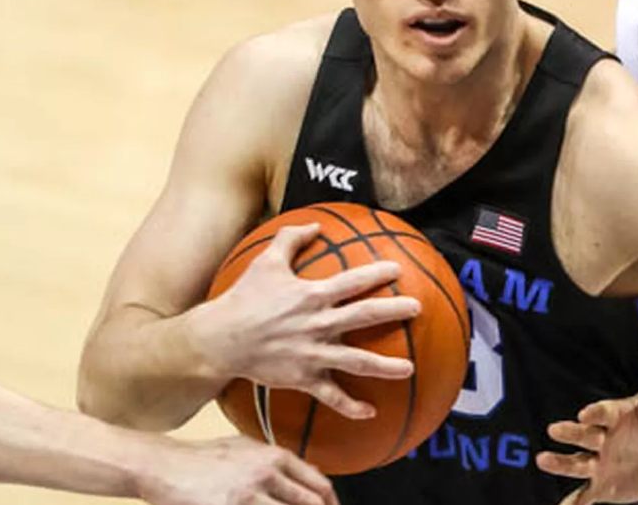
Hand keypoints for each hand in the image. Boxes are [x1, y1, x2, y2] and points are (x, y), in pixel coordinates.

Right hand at [138, 435, 337, 504]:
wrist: (164, 465)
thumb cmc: (201, 457)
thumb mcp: (246, 448)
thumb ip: (278, 462)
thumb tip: (311, 473)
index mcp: (275, 456)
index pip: (319, 484)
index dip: (331, 504)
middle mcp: (267, 473)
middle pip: (311, 504)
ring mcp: (249, 494)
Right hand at [191, 224, 421, 418]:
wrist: (220, 339)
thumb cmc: (243, 299)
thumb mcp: (266, 262)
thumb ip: (290, 239)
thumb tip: (315, 224)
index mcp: (312, 295)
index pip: (353, 281)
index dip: (377, 274)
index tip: (399, 270)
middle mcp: (318, 323)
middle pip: (365, 315)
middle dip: (394, 310)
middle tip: (417, 308)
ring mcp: (313, 353)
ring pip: (357, 361)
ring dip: (385, 367)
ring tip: (410, 369)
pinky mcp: (303, 377)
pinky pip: (331, 395)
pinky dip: (351, 406)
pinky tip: (371, 412)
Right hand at [537, 363, 637, 504]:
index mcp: (616, 415)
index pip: (604, 412)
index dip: (595, 412)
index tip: (585, 415)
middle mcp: (602, 437)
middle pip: (584, 435)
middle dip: (570, 433)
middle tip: (554, 430)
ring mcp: (599, 462)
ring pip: (577, 463)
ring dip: (560, 462)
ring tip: (542, 460)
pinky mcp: (601, 484)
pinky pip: (584, 496)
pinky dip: (572, 503)